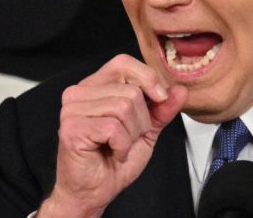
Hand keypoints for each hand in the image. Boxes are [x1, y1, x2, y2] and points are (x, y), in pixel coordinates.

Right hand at [38, 54, 187, 217]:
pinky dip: (122, 145)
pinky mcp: (72, 128)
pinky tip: (113, 153)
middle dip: (141, 119)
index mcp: (95, 86)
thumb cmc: (113, 159)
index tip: (160, 98)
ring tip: (119, 146)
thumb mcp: (146, 130)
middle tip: (128, 137)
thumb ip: (162, 109)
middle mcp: (79, 93)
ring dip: (132, 134)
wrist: (96, 191)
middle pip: (130, 90)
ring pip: (124, 108)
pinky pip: (114, 128)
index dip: (147, 78)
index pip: (123, 63)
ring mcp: (72, 110)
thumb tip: (180, 90)